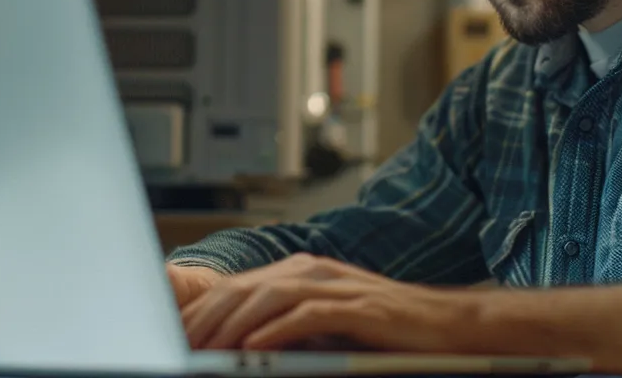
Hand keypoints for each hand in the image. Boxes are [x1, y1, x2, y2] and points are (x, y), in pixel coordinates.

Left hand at [179, 253, 486, 353]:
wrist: (444, 323)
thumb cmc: (385, 327)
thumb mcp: (325, 321)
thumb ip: (285, 323)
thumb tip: (239, 344)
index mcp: (299, 271)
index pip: (236, 288)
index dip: (202, 313)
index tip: (176, 338)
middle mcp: (312, 270)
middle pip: (243, 289)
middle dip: (207, 320)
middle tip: (181, 346)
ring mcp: (335, 284)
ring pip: (268, 299)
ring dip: (234, 327)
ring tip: (210, 351)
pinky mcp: (357, 306)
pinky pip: (307, 315)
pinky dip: (276, 331)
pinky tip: (256, 348)